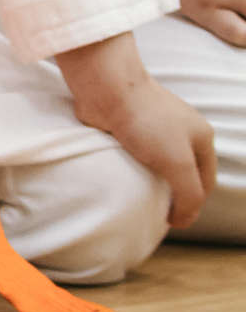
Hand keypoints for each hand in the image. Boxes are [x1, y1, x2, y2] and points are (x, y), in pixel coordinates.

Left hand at [57, 31, 216, 229]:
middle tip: (157, 215)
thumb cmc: (147, 121)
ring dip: (149, 182)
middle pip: (181, 174)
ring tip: (139, 201)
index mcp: (200, 137)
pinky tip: (123, 180)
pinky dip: (130, 169)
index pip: (205, 181)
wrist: (107, 89)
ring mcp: (151, 129)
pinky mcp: (125, 128)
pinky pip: (132, 156)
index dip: (193, 204)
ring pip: (155, 166)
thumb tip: (183, 220)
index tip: (174, 222)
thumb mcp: (178, 163)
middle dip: (173, 195)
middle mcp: (179, 132)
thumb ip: (189, 194)